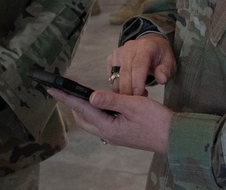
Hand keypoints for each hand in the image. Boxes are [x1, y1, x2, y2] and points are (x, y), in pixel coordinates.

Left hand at [48, 87, 171, 153]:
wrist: (173, 137)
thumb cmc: (156, 120)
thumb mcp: (134, 105)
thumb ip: (112, 100)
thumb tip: (90, 96)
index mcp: (108, 126)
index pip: (82, 108)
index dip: (66, 96)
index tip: (52, 87)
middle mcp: (108, 133)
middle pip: (82, 118)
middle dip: (71, 103)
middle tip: (64, 88)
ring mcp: (114, 135)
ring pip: (91, 121)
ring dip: (83, 108)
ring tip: (79, 94)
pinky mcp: (121, 134)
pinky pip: (101, 122)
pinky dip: (95, 112)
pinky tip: (101, 103)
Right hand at [107, 35, 175, 95]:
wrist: (150, 44)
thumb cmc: (160, 56)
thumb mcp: (169, 62)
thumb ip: (166, 71)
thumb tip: (161, 79)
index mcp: (145, 47)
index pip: (138, 65)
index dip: (137, 82)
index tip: (139, 96)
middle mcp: (129, 48)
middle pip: (125, 72)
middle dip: (129, 90)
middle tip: (136, 102)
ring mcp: (118, 52)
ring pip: (116, 76)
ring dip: (123, 90)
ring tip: (135, 96)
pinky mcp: (111, 58)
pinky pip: (111, 77)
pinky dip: (117, 87)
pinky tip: (128, 90)